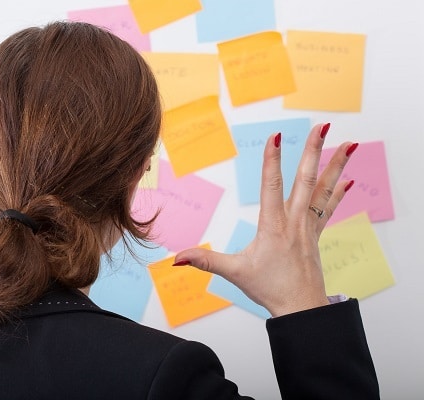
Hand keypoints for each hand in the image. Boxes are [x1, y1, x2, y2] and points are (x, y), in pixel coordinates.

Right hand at [174, 124, 356, 316]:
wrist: (301, 309)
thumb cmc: (269, 289)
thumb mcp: (234, 273)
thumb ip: (205, 260)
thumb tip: (178, 258)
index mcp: (273, 226)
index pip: (271, 187)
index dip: (272, 161)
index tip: (276, 138)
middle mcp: (294, 221)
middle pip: (305, 180)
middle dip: (313, 152)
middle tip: (320, 127)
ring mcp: (308, 227)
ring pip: (323, 190)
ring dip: (335, 165)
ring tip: (348, 143)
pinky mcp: (315, 234)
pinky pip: (329, 208)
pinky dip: (339, 192)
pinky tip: (349, 178)